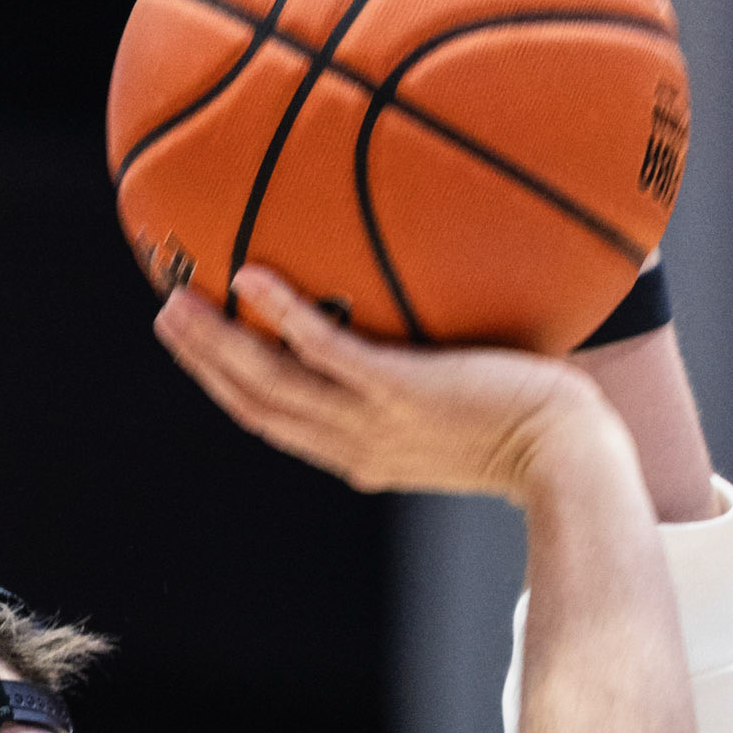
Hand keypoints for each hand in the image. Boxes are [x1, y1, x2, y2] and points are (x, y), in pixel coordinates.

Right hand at [154, 265, 613, 507]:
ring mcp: (372, 421)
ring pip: (271, 384)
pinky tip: (251, 278)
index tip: (204, 352)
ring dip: (217, 345)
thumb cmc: (534, 429)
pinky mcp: (398, 390)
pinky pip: (325, 351)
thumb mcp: (464, 414)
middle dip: (205, 363)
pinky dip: (283, 317)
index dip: (233, 387)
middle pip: (255, 405)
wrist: (566, 455)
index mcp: (359, 454)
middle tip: (166, 317)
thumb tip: (429, 338)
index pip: (279, 422)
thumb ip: (432, 386)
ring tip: (179, 302)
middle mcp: (353, 445)